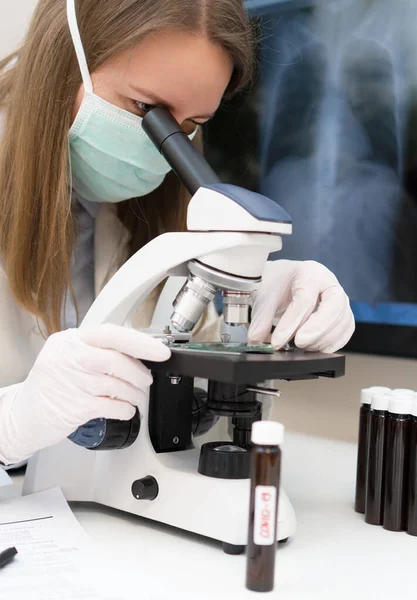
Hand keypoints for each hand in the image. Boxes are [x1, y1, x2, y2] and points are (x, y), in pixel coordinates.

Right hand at [0, 324, 169, 463]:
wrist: (22, 416)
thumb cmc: (53, 386)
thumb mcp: (69, 358)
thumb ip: (99, 352)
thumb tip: (139, 353)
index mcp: (69, 340)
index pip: (111, 334)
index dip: (141, 343)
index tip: (161, 352)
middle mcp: (66, 358)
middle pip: (116, 360)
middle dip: (139, 373)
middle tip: (146, 381)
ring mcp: (68, 382)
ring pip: (116, 384)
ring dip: (134, 393)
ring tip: (135, 397)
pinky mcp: (72, 407)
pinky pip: (111, 405)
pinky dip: (125, 408)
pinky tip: (125, 409)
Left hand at [248, 260, 354, 352]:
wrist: (286, 282)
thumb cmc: (278, 285)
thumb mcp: (264, 298)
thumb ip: (261, 319)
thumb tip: (256, 339)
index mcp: (310, 273)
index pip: (304, 299)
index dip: (291, 323)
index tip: (277, 341)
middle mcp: (330, 284)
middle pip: (333, 307)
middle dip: (316, 329)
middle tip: (298, 343)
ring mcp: (340, 300)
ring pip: (342, 321)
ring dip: (321, 339)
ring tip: (299, 346)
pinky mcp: (344, 315)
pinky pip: (345, 332)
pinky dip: (331, 344)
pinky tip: (312, 347)